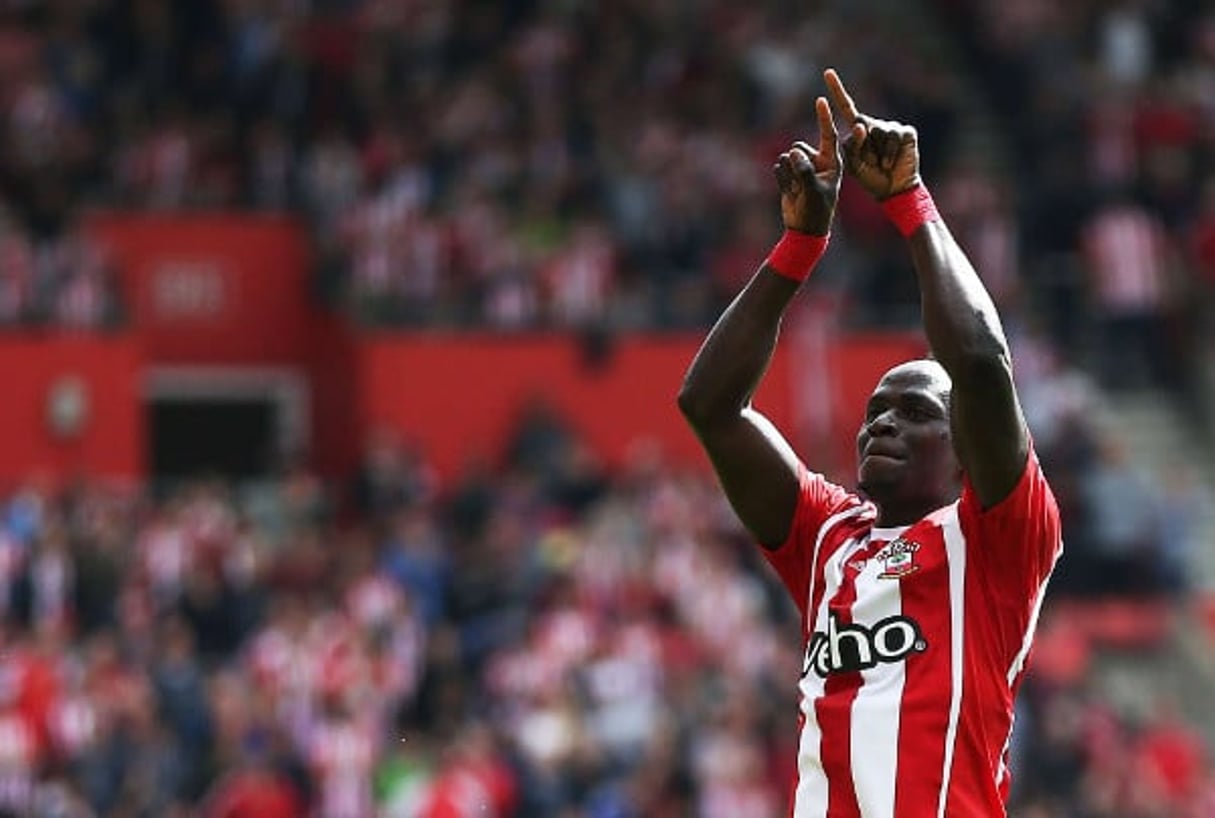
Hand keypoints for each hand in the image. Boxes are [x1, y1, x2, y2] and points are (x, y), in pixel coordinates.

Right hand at [773, 97, 840, 235]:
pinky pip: (778, 165)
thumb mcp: (814, 191)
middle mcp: (817, 161)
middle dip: (796, 162)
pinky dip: (781, 179)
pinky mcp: (789, 174)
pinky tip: (789, 191)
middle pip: (799, 146)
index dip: (824, 117)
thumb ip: (804, 170)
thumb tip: (792, 153)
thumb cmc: (816, 211)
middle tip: (802, 182)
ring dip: (788, 173)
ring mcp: (802, 167)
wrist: (804, 229)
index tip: (821, 100)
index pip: (829, 135)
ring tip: (796, 190)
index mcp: (832, 162)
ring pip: (787, 155)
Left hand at [824, 69, 921, 200]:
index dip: (837, 90)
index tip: (827, 73)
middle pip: (861, 123)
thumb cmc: (870, 177)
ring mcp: (890, 127)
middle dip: (862, 145)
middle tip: (869, 163)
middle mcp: (873, 125)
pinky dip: (888, 153)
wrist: (892, 190)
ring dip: (876, 152)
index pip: (846, 107)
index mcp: (858, 131)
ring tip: (881, 164)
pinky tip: (889, 163)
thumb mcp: (852, 164)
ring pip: (877, 130)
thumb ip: (851, 145)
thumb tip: (859, 124)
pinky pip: (893, 136)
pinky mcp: (905, 132)